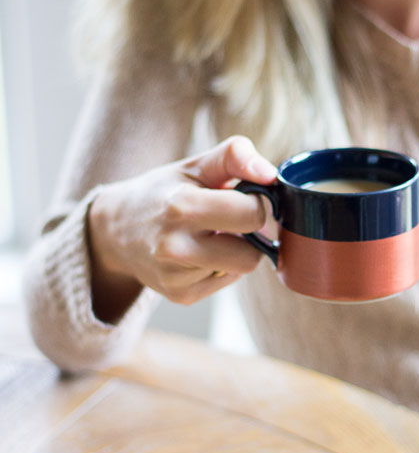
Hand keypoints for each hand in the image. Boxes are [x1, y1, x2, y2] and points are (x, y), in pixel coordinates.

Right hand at [88, 135, 276, 321]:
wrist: (115, 229)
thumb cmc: (163, 191)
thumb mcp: (195, 165)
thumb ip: (235, 156)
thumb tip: (270, 174)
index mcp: (182, 208)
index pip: (252, 215)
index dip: (256, 205)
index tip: (242, 198)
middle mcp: (176, 248)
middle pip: (252, 255)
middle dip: (249, 234)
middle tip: (228, 220)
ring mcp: (176, 277)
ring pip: (240, 269)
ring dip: (235, 251)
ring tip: (209, 235)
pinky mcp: (180, 296)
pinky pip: (225, 282)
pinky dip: (220, 267)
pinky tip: (198, 253)